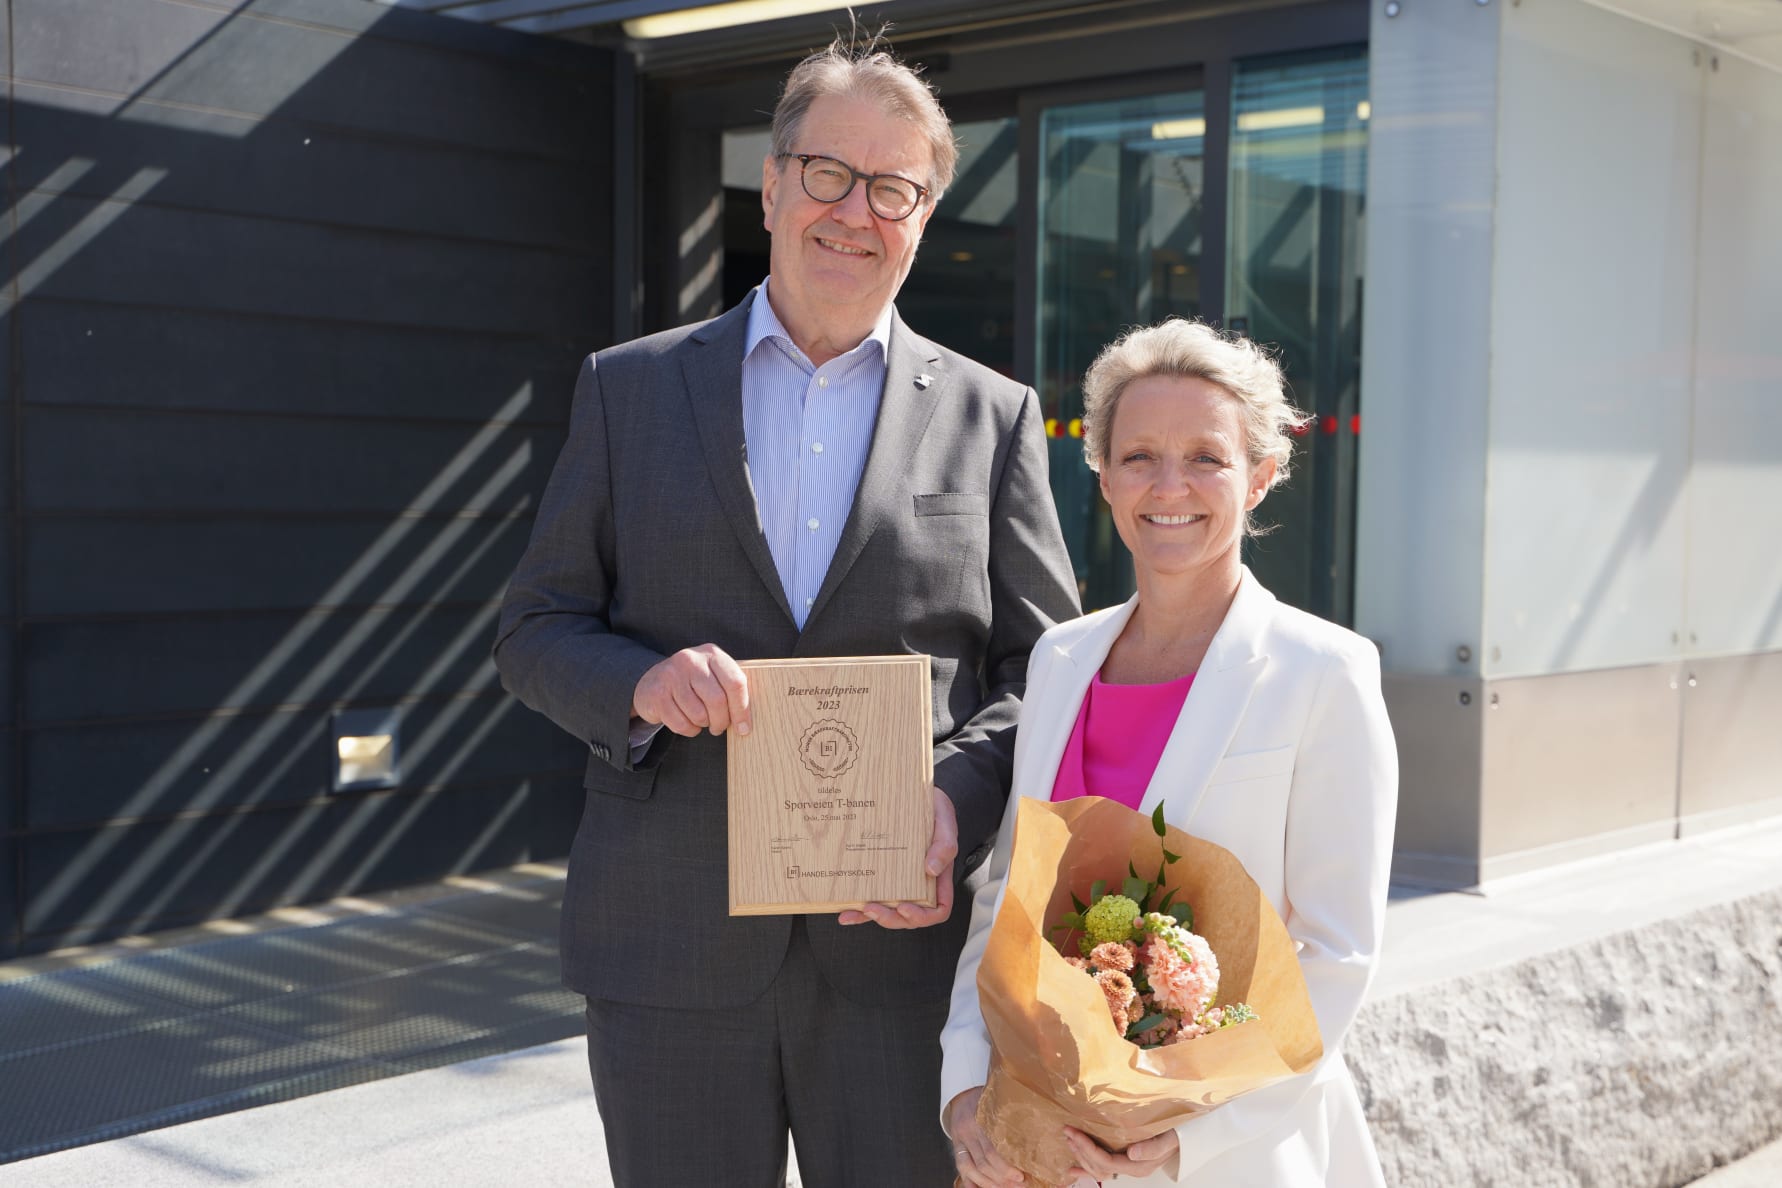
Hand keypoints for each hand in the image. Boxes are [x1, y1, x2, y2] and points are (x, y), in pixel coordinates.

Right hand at [632, 644, 750, 737]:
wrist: (652, 681)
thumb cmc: (693, 682)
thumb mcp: (713, 676)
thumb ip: (731, 690)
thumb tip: (745, 723)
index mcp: (712, 653)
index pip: (735, 683)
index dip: (742, 709)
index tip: (744, 728)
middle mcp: (691, 660)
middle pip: (717, 700)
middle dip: (721, 721)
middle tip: (719, 727)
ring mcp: (672, 675)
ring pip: (698, 714)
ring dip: (703, 724)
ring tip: (701, 720)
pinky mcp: (657, 694)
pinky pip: (681, 724)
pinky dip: (688, 730)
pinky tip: (687, 722)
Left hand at [836, 786, 956, 928]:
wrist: (915, 794)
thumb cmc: (935, 811)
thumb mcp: (945, 823)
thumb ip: (945, 845)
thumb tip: (931, 870)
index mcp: (938, 877)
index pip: (938, 909)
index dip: (923, 916)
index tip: (904, 907)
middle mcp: (918, 883)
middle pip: (910, 916)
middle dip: (891, 918)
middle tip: (873, 909)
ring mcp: (898, 881)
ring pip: (889, 910)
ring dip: (872, 916)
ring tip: (858, 911)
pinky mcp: (881, 874)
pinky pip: (871, 896)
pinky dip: (858, 909)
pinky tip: (845, 910)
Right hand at [946, 1087, 1023, 1186]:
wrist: (962, 1092)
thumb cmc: (987, 1097)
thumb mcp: (999, 1101)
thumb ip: (1012, 1116)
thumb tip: (1038, 1133)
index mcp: (982, 1118)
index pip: (993, 1150)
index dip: (1007, 1167)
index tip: (1022, 1176)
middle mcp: (969, 1130)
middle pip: (984, 1162)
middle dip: (1001, 1178)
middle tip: (1018, 1185)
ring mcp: (960, 1139)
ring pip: (971, 1168)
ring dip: (988, 1182)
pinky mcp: (956, 1146)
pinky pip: (961, 1167)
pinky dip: (970, 1181)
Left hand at [1063, 1124, 1178, 1181]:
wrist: (1186, 1136)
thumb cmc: (1178, 1134)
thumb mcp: (1169, 1138)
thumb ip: (1153, 1147)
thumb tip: (1132, 1154)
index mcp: (1139, 1165)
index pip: (1106, 1161)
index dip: (1087, 1149)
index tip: (1074, 1133)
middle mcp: (1131, 1168)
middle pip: (1098, 1166)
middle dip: (1080, 1150)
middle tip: (1067, 1131)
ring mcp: (1128, 1166)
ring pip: (1098, 1169)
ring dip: (1081, 1155)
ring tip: (1069, 1140)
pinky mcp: (1126, 1160)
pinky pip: (1103, 1169)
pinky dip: (1086, 1168)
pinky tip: (1072, 1169)